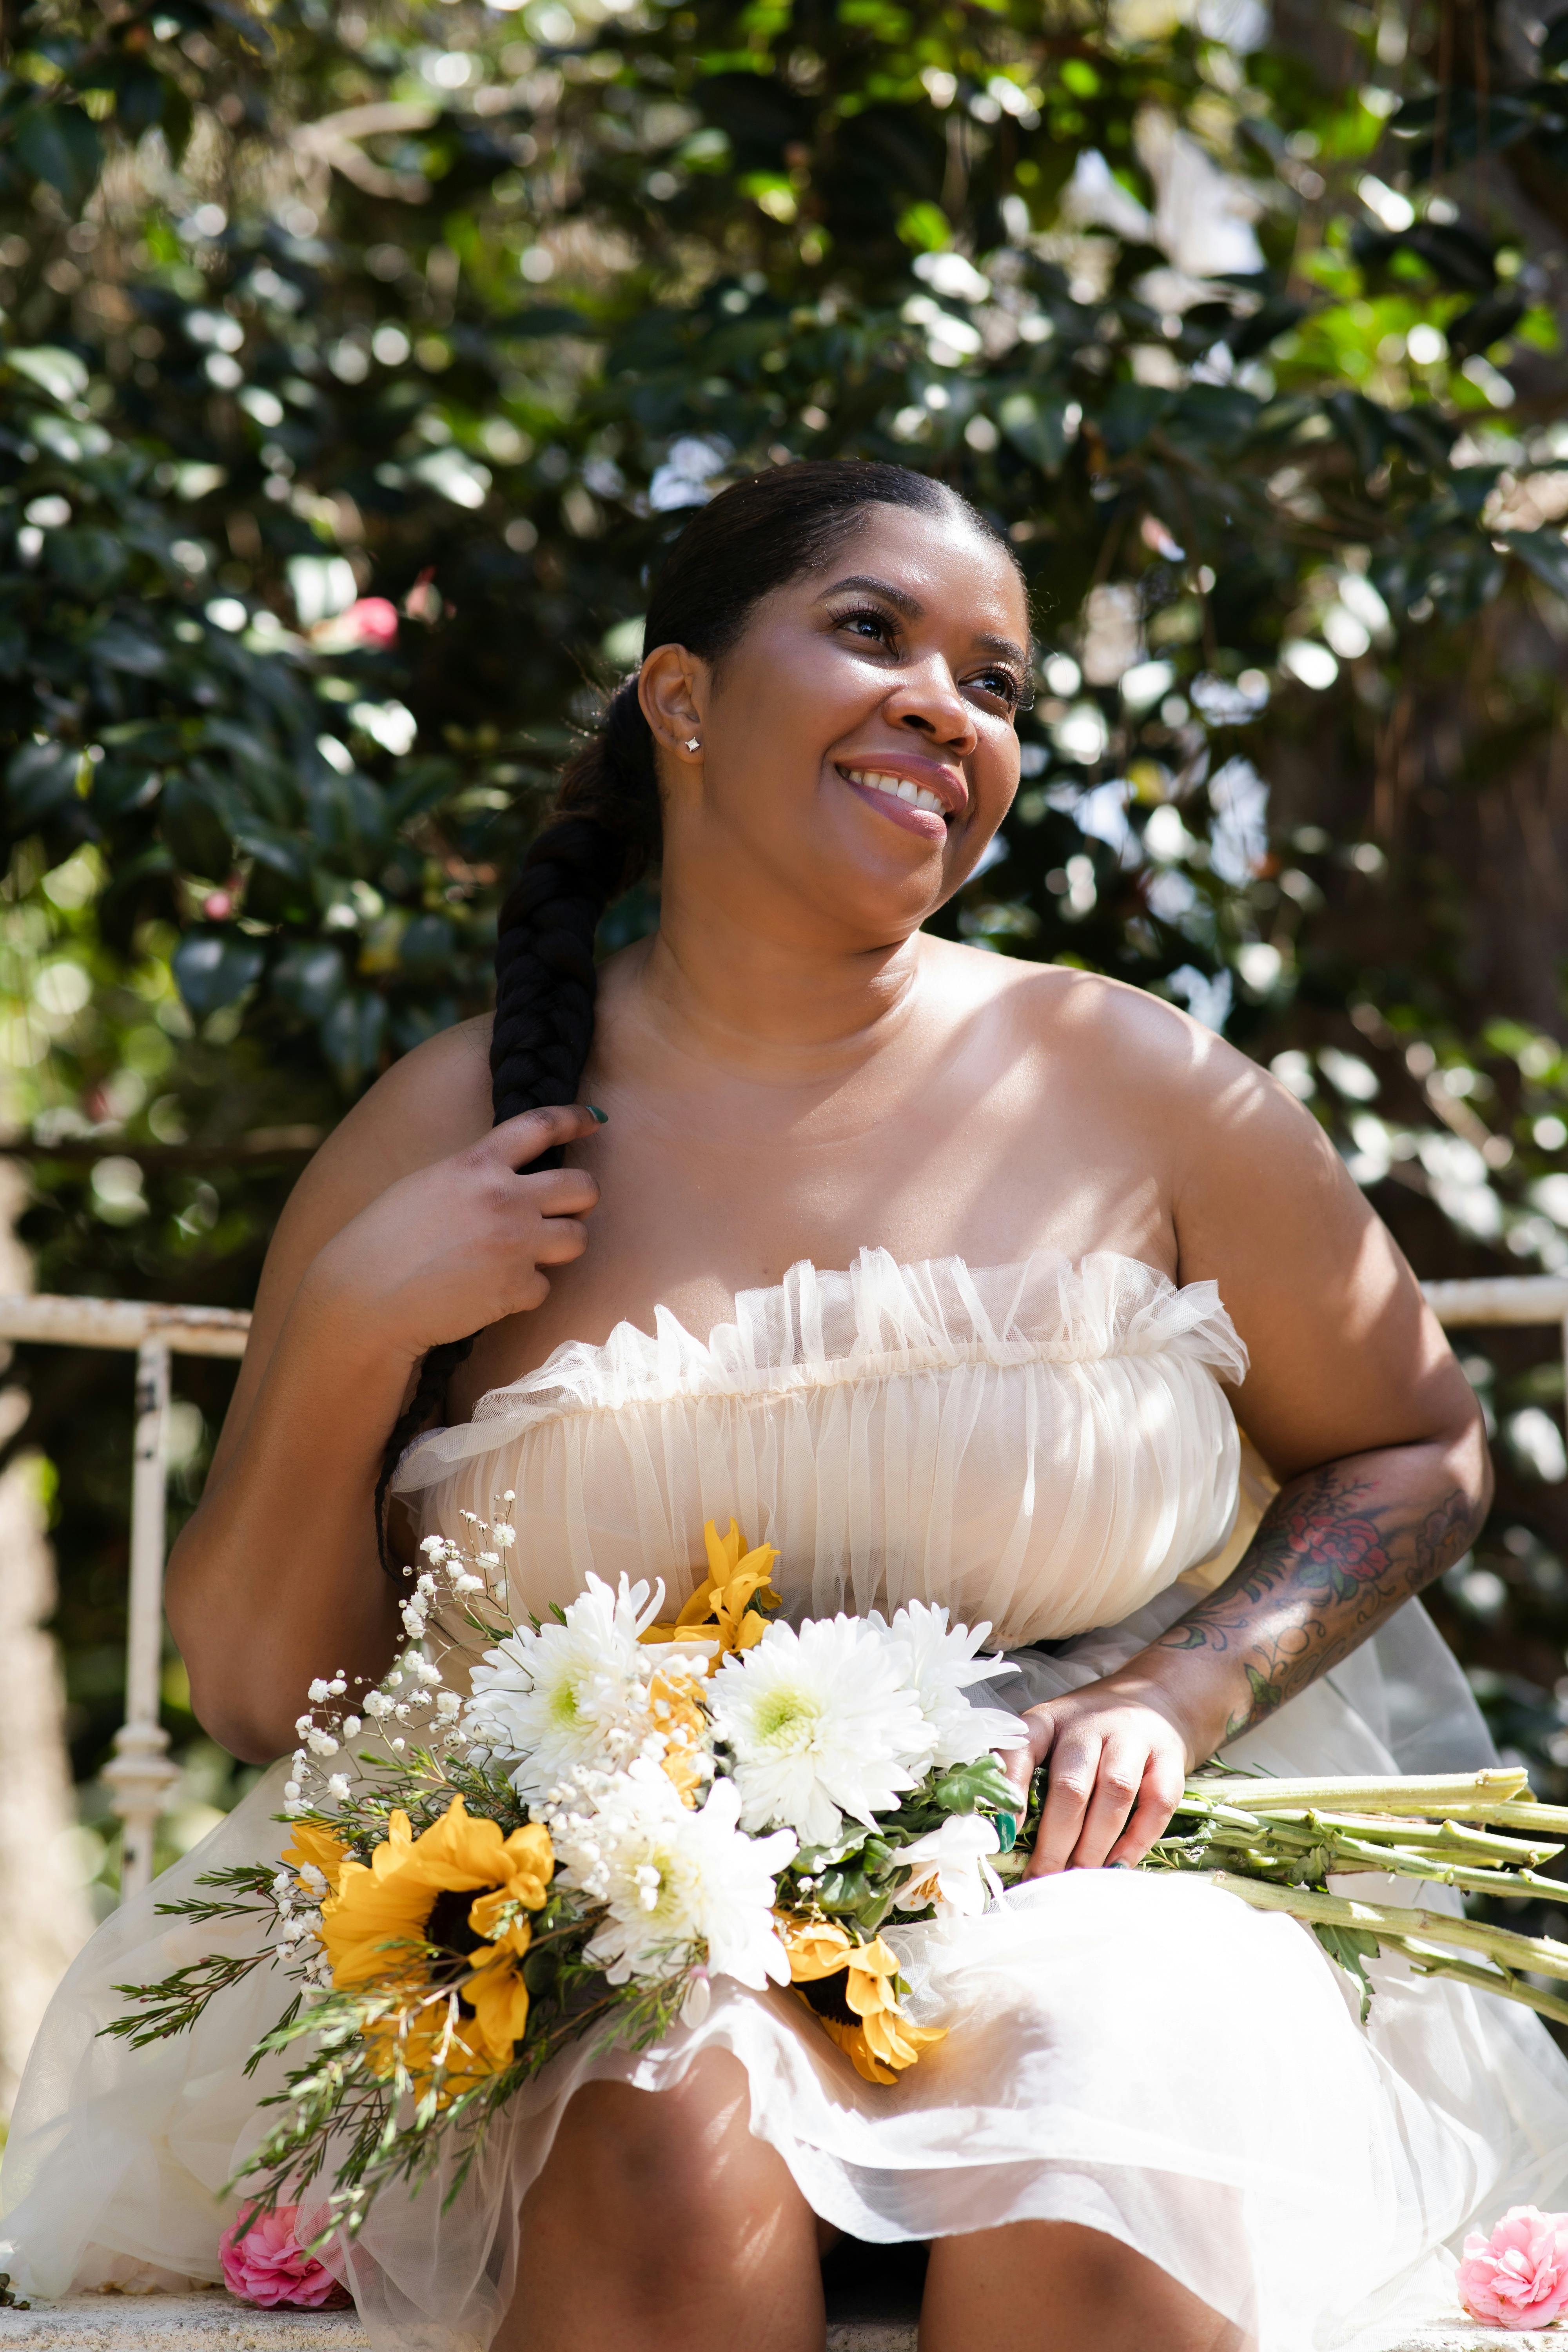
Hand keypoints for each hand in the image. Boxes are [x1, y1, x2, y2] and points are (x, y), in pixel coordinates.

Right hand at [301, 1103, 602, 1362]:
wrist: (364, 1297)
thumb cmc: (384, 1240)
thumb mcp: (427, 1185)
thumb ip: (474, 1175)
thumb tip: (510, 1175)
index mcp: (477, 1164)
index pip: (541, 1126)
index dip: (575, 1119)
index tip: (595, 1120)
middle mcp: (505, 1198)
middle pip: (582, 1187)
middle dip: (581, 1198)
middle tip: (565, 1209)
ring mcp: (515, 1244)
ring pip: (578, 1238)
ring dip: (560, 1245)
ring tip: (528, 1253)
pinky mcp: (516, 1289)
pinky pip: (545, 1287)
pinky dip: (525, 1291)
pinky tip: (492, 1291)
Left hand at [997, 1672, 1197, 1876]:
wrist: (1154, 1699)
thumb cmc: (1087, 1735)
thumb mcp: (1050, 1739)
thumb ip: (1027, 1777)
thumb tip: (1007, 1842)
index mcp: (1048, 1721)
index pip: (1020, 1749)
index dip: (1009, 1791)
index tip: (1003, 1835)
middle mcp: (1088, 1725)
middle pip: (1070, 1786)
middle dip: (1055, 1843)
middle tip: (1044, 1880)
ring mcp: (1131, 1738)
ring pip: (1114, 1793)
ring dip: (1095, 1845)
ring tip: (1079, 1879)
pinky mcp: (1168, 1757)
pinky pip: (1156, 1802)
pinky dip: (1137, 1840)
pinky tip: (1118, 1865)